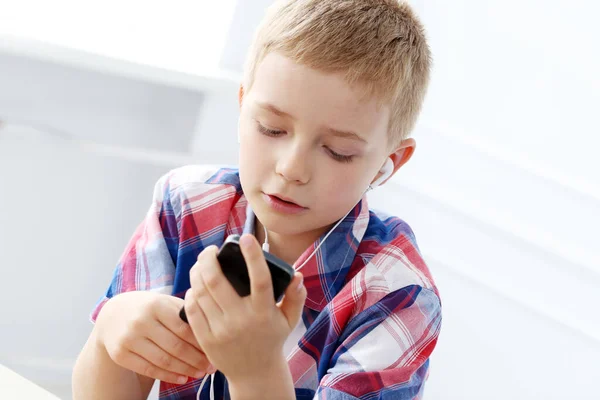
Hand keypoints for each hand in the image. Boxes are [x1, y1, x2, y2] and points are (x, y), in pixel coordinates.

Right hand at [95, 291, 214, 384]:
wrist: (114, 313)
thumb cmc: (149, 308)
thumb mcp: (165, 303)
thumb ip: (185, 312)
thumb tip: (211, 330)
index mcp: (157, 305)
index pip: (184, 329)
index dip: (201, 343)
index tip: (214, 351)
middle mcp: (141, 321)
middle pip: (175, 347)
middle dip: (196, 360)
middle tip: (211, 367)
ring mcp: (129, 339)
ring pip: (163, 360)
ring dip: (185, 370)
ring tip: (200, 373)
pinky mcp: (120, 354)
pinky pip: (148, 369)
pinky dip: (168, 376)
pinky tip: (182, 378)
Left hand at [184, 234, 306, 384]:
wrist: (255, 374)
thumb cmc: (272, 339)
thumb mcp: (289, 319)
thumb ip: (295, 296)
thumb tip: (296, 274)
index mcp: (264, 312)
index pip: (260, 279)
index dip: (253, 256)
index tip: (247, 237)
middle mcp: (241, 320)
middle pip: (216, 281)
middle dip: (209, 258)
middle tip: (211, 250)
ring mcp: (221, 330)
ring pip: (200, 292)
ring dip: (197, 272)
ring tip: (202, 264)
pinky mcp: (206, 339)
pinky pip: (192, 309)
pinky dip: (191, 293)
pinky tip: (196, 286)